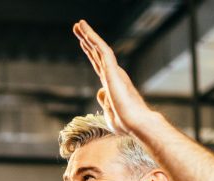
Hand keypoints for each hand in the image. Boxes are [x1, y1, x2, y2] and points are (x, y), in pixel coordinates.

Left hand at [73, 20, 157, 136]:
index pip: (98, 64)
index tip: (82, 42)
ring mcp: (113, 72)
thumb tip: (100, 90)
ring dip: (89, 35)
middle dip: (87, 39)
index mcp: (112, 83)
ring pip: (99, 48)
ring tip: (78, 23)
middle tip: (77, 26)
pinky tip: (85, 32)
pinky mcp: (113, 72)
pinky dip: (94, 40)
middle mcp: (113, 74)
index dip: (90, 52)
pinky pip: (102, 51)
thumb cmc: (126, 123)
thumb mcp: (110, 112)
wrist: (136, 124)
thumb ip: (104, 100)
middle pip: (97, 52)